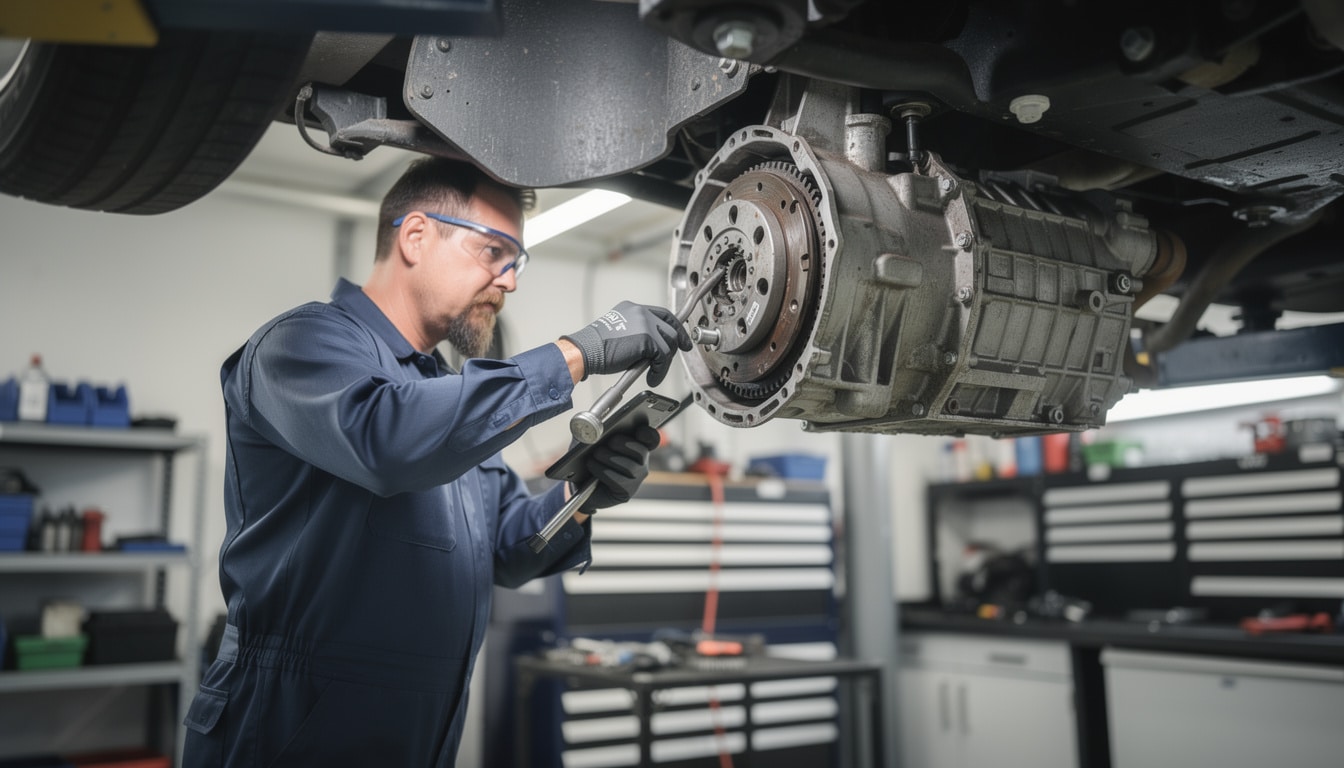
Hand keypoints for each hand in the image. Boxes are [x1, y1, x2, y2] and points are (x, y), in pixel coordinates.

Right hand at [561, 301, 692, 385]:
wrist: (586, 351)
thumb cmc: (596, 346)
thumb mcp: (620, 331)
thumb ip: (637, 332)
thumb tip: (651, 348)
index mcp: (633, 309)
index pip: (662, 315)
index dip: (674, 327)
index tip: (681, 338)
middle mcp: (641, 312)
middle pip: (670, 327)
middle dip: (676, 345)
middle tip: (672, 359)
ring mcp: (646, 324)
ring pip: (669, 343)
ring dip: (665, 361)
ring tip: (655, 372)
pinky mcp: (648, 339)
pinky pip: (663, 357)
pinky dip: (660, 370)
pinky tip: (652, 377)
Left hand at [580, 424, 660, 512]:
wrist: (582, 486)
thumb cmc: (589, 460)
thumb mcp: (593, 443)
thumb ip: (597, 433)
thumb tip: (596, 427)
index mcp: (636, 446)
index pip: (651, 439)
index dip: (648, 434)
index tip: (638, 430)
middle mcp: (641, 463)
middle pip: (642, 451)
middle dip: (625, 444)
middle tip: (610, 442)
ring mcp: (635, 478)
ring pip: (630, 467)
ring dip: (610, 458)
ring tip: (596, 454)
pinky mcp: (627, 491)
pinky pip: (619, 481)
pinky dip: (604, 471)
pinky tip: (592, 465)